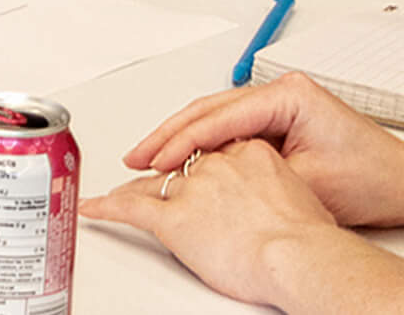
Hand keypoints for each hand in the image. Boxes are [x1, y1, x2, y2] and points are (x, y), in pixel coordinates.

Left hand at [80, 137, 350, 307]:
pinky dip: (108, 207)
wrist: (298, 255)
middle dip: (169, 171)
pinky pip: (130, 207)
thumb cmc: (308, 239)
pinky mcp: (173, 217)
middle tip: (157, 176)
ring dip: (137, 187)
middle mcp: (216, 165)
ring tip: (123, 190)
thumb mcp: (303, 197)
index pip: (217, 148)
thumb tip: (279, 203)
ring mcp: (192, 189)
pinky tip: (95, 207)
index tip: (199, 167)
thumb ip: (280, 189)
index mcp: (250, 154)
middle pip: (183, 163)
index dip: (203, 160)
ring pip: (155, 183)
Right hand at [117, 73, 403, 227]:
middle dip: (170, 135)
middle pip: (209, 108)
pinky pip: (230, 127)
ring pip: (215, 115)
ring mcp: (280, 102)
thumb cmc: (371, 181)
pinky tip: (184, 159)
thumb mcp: (303, 182)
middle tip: (137, 157)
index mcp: (289, 94)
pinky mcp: (280, 119)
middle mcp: (281, 89)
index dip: (181, 142)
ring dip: (182, 138)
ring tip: (150, 158)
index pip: (219, 116)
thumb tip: (205, 177)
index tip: (155, 162)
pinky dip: (204, 143)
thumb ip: (250, 172)